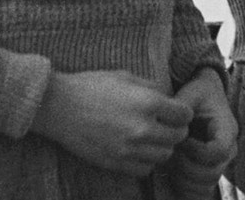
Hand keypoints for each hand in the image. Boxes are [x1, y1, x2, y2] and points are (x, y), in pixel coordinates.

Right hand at [31, 70, 192, 176]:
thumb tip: (168, 98)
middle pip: (177, 137)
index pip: (184, 115)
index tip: (178, 111)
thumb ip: (151, 88)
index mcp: (148, 103)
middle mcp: (143, 128)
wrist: (60, 107)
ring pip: (164, 155)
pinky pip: (146, 169)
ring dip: (163, 146)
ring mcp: (130, 149)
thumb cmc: (92, 86)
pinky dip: (147, 160)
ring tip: (153, 136)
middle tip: (167, 123)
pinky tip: (139, 148)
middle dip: (176, 129)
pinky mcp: (117, 163)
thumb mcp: (125, 76)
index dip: (183, 111)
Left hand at [168, 68, 237, 198]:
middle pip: (212, 173)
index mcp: (227, 130)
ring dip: (184, 179)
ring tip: (171, 161)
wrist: (207, 96)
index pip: (217, 151)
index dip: (197, 151)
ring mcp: (221, 163)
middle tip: (171, 152)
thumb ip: (181, 104)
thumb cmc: (199, 93)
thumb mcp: (192, 92)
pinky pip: (202, 190)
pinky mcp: (210, 170)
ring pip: (206, 185)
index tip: (181, 139)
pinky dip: (186, 189)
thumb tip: (169, 120)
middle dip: (186, 167)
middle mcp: (229, 150)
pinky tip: (174, 175)